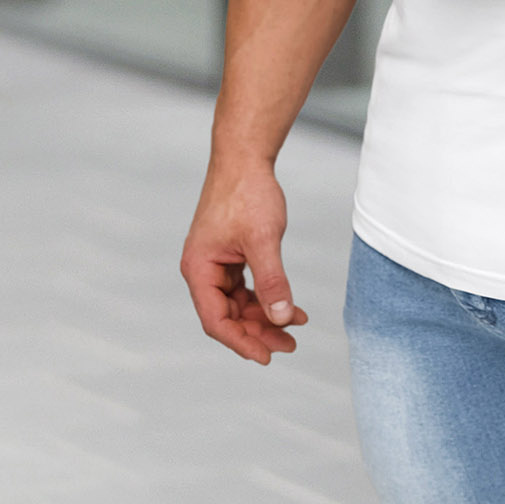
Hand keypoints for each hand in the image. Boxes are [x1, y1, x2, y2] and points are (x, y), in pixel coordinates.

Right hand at [180, 163, 307, 364]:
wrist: (246, 157)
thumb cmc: (248, 193)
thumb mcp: (262, 240)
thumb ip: (272, 280)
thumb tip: (280, 318)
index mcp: (199, 269)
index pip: (217, 321)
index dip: (242, 342)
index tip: (267, 356)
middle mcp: (203, 270)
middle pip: (229, 316)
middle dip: (259, 331)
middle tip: (290, 345)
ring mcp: (216, 263)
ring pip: (239, 303)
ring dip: (266, 315)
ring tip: (295, 325)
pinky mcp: (230, 255)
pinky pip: (246, 286)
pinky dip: (266, 295)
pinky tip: (288, 305)